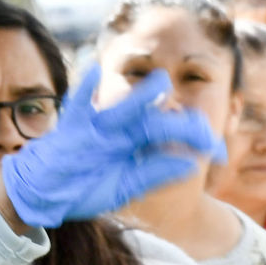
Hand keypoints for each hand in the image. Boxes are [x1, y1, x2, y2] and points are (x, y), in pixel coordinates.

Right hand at [0, 66, 224, 227]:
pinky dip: (83, 88)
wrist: (45, 193)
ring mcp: (97, 128)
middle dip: (183, 125)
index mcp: (135, 143)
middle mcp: (121, 131)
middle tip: (207, 134)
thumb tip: (192, 164)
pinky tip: (92, 71)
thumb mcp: (125, 186)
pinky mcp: (72, 128)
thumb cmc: (83, 188)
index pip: (172, 134)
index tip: (220, 152)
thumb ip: (155, 173)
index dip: (197, 139)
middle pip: (155, 119)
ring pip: (124, 107)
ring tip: (162, 83)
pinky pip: (77, 104)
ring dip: (141, 96)